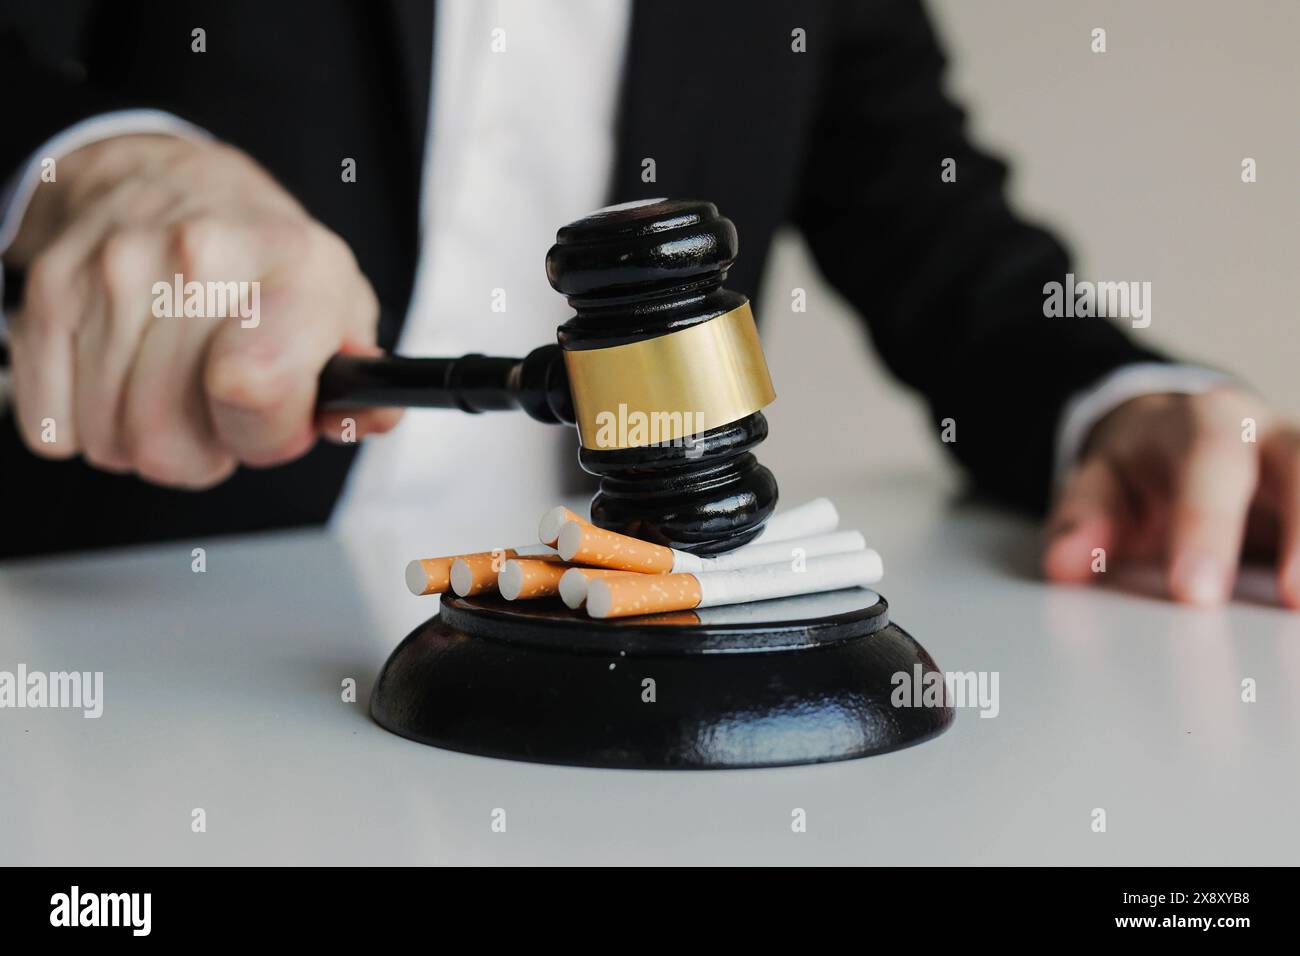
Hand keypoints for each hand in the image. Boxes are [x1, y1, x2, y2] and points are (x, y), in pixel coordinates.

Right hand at [4, 133, 400, 487]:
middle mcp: (198, 258)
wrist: (169, 177)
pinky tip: (122, 383)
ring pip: (110, 440)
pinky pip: (53, 421)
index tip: (274, 416)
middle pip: (168, 439)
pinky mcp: (49, 290)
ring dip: (144, 440)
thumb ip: (360, 381)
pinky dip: (84, 424)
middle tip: (218, 412)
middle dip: (202, 451)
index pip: (254, 390)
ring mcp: (113, 270)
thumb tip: (373, 419)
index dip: (266, 435)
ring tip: (175, 392)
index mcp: (291, 265)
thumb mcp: (339, 304)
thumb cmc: (265, 260)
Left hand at [1043, 386, 1299, 607]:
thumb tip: (1064, 565)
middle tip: (1294, 601)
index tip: (1194, 593)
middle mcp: (1269, 435)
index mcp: (1203, 424)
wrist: (1177, 435)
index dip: (1206, 527)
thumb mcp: (1099, 480)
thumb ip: (1082, 518)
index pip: (1210, 465)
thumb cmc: (1143, 467)